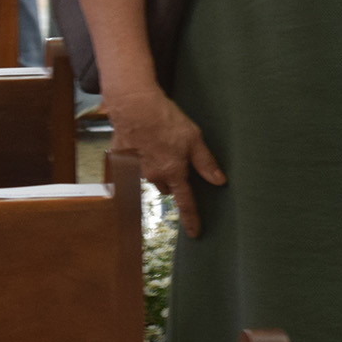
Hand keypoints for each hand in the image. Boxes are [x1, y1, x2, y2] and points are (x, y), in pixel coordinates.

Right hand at [104, 86, 226, 236]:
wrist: (135, 107)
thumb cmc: (168, 121)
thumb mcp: (195, 139)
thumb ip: (206, 163)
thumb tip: (220, 181)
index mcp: (174, 172)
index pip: (185, 202)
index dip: (191, 218)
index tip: (195, 234)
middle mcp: (154, 175)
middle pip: (168, 186)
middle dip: (174, 179)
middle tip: (180, 159)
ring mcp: (135, 169)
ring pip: (152, 175)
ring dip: (158, 166)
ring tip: (163, 143)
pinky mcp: (121, 159)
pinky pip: (133, 164)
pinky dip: (141, 155)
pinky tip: (145, 139)